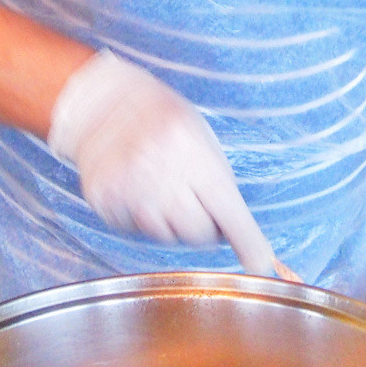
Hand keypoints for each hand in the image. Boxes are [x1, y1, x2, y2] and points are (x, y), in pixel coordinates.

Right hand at [48, 51, 275, 274]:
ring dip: (170, 222)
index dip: (248, 241)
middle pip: (197, 233)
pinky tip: (136, 188)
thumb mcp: (201, 137)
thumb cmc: (162, 119)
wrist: (104, 103)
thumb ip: (217, 180)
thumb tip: (231, 229)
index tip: (261, 264)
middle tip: (192, 199)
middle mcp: (160, 174)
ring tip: (160, 186)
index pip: (228, 210)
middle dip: (202, 225)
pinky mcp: (103, 200)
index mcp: (192, 152)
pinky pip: (134, 230)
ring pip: (165, 236)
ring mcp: (128, 189)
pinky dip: (139, 217)